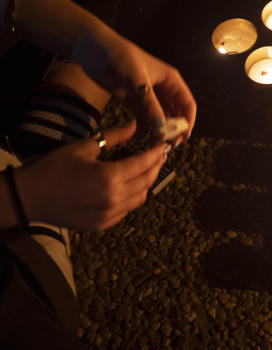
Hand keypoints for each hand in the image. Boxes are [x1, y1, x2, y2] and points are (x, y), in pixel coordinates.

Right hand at [16, 123, 165, 230]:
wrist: (29, 196)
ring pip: (140, 198)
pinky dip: (132, 197)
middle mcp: (113, 198)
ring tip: (145, 169)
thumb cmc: (55, 167)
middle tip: (158, 155)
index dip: (156, 153)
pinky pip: (126, 210)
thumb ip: (115, 137)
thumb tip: (136, 125)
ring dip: (146, 183)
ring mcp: (108, 214)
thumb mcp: (85, 146)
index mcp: (109, 177)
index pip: (144, 163)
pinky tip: (127, 186)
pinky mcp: (101, 224)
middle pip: (147, 182)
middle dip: (156, 167)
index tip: (164, 145)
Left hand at [72, 27, 196, 141]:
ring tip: (152, 145)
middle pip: (175, 113)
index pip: (187, 104)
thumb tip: (163, 132)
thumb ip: (151, 108)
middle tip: (166, 146)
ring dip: (158, 130)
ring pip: (159, 117)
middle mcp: (163, 89)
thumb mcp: (138, 84)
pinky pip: (143, 117)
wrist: (93, 50)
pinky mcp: (134, 100)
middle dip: (173, 129)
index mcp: (171, 81)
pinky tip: (139, 138)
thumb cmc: (121, 60)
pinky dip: (143, 128)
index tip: (182, 138)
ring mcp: (148, 95)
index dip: (188, 121)